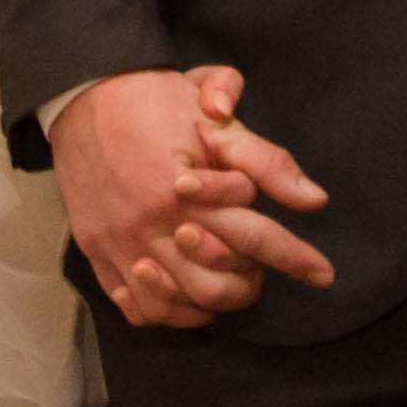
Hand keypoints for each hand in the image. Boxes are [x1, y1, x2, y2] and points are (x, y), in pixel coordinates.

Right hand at [53, 64, 332, 325]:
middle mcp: (154, 225)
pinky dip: (168, 311)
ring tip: (229, 284)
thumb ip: (266, 162)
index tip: (323, 274)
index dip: (295, 258)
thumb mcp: (215, 119)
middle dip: (251, 285)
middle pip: (216, 284)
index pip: (255, 237)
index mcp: (187, 191)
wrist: (83, 96)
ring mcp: (122, 243)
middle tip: (263, 272)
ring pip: (177, 303)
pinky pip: (137, 306)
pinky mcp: (98, 252)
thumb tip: (314, 200)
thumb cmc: (155, 101)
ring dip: (211, 302)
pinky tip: (185, 296)